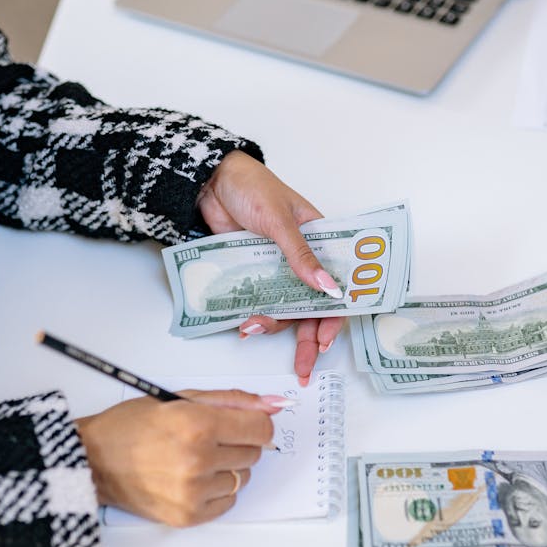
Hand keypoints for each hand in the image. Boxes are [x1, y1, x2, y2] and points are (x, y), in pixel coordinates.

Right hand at [76, 389, 279, 525]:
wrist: (93, 460)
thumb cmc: (131, 426)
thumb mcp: (181, 399)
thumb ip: (231, 400)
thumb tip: (273, 405)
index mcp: (198, 425)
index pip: (261, 429)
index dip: (255, 424)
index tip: (243, 423)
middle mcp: (198, 460)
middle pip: (253, 453)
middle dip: (237, 442)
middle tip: (206, 438)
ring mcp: (193, 491)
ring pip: (243, 478)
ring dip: (226, 467)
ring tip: (194, 458)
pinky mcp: (188, 516)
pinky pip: (228, 502)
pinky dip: (217, 490)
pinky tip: (192, 478)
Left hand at [198, 151, 343, 384]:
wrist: (210, 181)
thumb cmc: (251, 186)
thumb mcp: (279, 221)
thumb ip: (301, 256)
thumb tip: (327, 288)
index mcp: (319, 238)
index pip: (337, 282)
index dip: (335, 314)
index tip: (327, 339)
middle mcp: (301, 256)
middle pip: (312, 305)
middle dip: (310, 337)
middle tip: (305, 365)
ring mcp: (276, 266)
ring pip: (284, 307)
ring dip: (274, 324)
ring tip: (254, 327)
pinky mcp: (252, 271)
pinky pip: (259, 299)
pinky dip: (255, 313)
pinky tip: (245, 322)